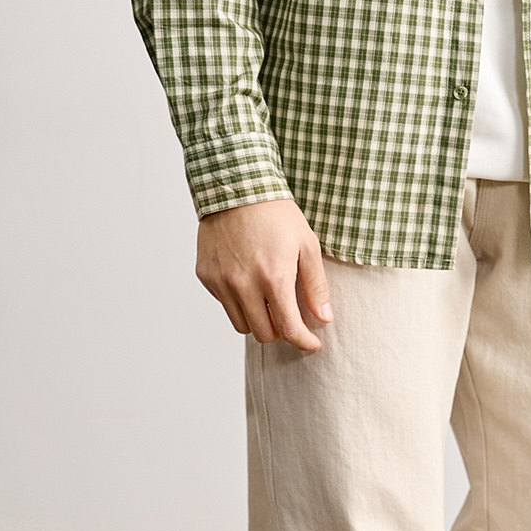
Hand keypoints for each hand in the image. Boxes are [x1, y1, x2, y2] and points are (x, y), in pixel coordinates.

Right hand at [197, 197, 333, 351]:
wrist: (236, 187)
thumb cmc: (277, 214)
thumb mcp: (307, 245)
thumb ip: (316, 286)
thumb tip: (324, 319)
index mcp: (274, 279)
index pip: (290, 330)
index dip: (304, 342)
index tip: (311, 343)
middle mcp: (244, 285)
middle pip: (264, 334)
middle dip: (281, 331)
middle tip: (290, 318)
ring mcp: (222, 282)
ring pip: (242, 325)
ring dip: (258, 320)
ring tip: (268, 301)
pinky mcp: (206, 276)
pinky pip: (225, 304)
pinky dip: (239, 302)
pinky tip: (248, 281)